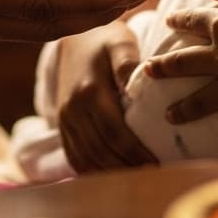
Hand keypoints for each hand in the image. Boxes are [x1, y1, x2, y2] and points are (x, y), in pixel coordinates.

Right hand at [53, 20, 157, 171]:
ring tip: (136, 179)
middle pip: (100, 150)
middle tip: (152, 177)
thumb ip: (127, 63)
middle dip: (126, 167)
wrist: (74, 38)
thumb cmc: (104, 39)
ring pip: (86, 158)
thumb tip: (138, 82)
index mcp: (90, 91)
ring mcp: (64, 118)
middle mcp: (73, 109)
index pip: (114, 133)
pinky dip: (91, 170)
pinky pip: (74, 155)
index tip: (156, 164)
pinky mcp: (61, 124)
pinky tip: (111, 176)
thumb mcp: (119, 42)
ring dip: (110, 173)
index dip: (135, 152)